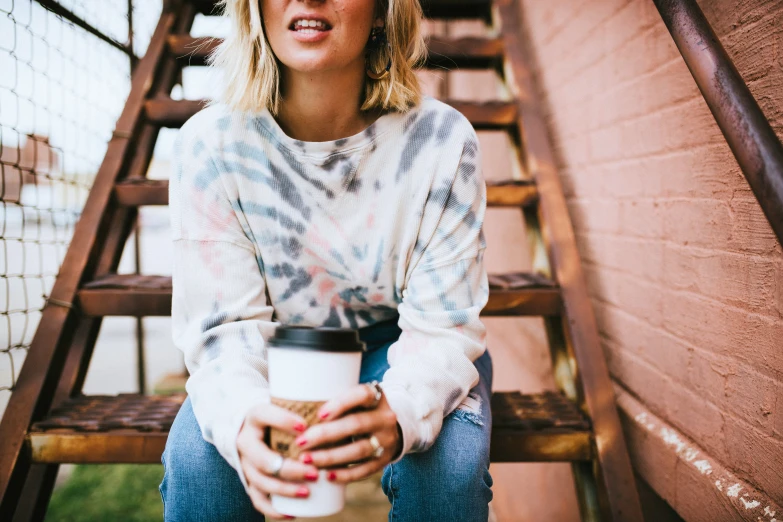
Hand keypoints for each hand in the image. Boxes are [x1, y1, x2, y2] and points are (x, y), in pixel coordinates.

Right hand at [237, 403, 320, 518]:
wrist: (252, 428)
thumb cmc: (280, 415)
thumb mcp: (287, 405)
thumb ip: (308, 405)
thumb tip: (344, 406)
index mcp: (255, 416)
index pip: (264, 414)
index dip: (282, 420)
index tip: (304, 426)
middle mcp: (246, 440)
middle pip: (262, 458)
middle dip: (289, 468)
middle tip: (313, 471)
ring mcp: (245, 462)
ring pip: (260, 481)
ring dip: (284, 489)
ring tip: (307, 492)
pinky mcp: (248, 479)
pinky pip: (257, 498)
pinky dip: (273, 509)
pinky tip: (291, 514)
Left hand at [294, 383, 401, 483]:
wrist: (391, 428)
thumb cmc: (360, 410)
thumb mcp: (356, 399)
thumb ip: (334, 399)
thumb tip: (292, 402)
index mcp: (377, 397)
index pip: (362, 395)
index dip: (341, 403)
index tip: (319, 414)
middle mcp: (385, 418)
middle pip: (356, 424)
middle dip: (326, 434)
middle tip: (301, 441)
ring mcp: (387, 440)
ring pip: (359, 449)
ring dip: (331, 456)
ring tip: (307, 460)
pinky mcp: (384, 460)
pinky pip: (364, 470)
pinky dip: (345, 474)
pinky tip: (326, 476)